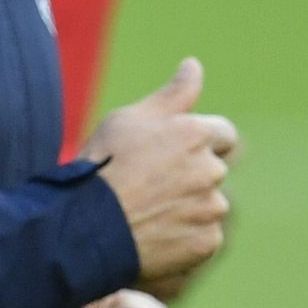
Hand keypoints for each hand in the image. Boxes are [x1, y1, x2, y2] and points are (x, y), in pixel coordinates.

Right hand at [79, 57, 238, 299]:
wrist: (85, 226)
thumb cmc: (101, 166)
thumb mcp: (128, 119)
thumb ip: (172, 94)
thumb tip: (194, 65)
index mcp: (195, 133)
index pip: (223, 133)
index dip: (197, 142)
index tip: (172, 155)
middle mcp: (211, 169)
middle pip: (212, 170)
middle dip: (190, 175)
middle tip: (148, 186)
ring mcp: (210, 208)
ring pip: (208, 204)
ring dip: (189, 207)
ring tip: (148, 212)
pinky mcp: (206, 242)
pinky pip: (203, 236)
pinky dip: (185, 236)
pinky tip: (154, 233)